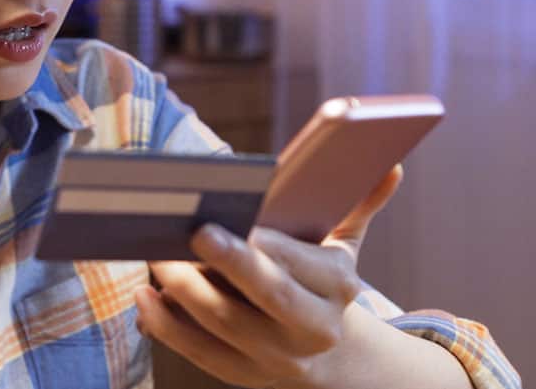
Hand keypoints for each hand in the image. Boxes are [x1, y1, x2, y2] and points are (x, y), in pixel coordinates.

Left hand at [136, 166, 402, 388]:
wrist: (330, 353)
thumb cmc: (321, 280)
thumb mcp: (344, 244)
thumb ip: (360, 203)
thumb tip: (390, 167)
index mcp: (338, 286)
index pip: (301, 263)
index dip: (269, 246)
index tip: (239, 220)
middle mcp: (313, 327)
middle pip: (269, 295)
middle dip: (231, 264)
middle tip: (193, 231)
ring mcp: (278, 357)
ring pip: (228, 325)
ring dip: (187, 292)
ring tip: (157, 257)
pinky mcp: (245, 375)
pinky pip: (200, 353)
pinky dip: (168, 327)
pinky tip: (145, 297)